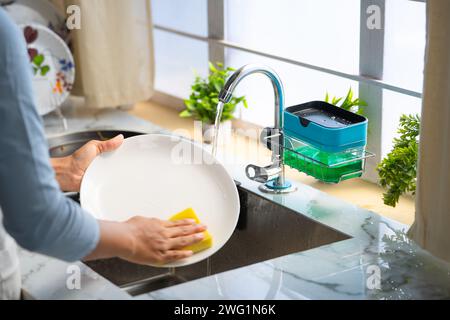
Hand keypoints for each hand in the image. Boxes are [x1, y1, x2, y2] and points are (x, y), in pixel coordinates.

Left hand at [51, 135, 123, 191]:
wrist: (69, 174)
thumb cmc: (77, 160)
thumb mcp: (93, 146)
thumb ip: (107, 143)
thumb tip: (119, 138)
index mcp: (103, 153)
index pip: (117, 151)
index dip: (124, 151)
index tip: (131, 150)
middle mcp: (104, 163)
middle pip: (118, 163)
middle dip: (123, 162)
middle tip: (129, 162)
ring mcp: (104, 173)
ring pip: (116, 173)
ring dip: (119, 173)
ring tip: (124, 171)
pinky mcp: (102, 182)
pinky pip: (111, 182)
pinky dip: (114, 181)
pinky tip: (117, 180)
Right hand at [85, 217, 206, 264]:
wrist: (124, 238)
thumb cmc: (128, 229)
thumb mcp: (141, 220)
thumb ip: (149, 223)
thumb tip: (150, 223)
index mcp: (159, 224)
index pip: (176, 223)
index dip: (186, 222)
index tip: (193, 221)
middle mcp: (164, 233)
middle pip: (183, 230)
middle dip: (195, 228)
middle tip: (204, 227)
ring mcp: (163, 244)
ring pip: (182, 241)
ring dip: (194, 238)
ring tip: (202, 236)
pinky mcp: (160, 255)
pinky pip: (175, 255)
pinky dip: (183, 254)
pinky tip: (190, 253)